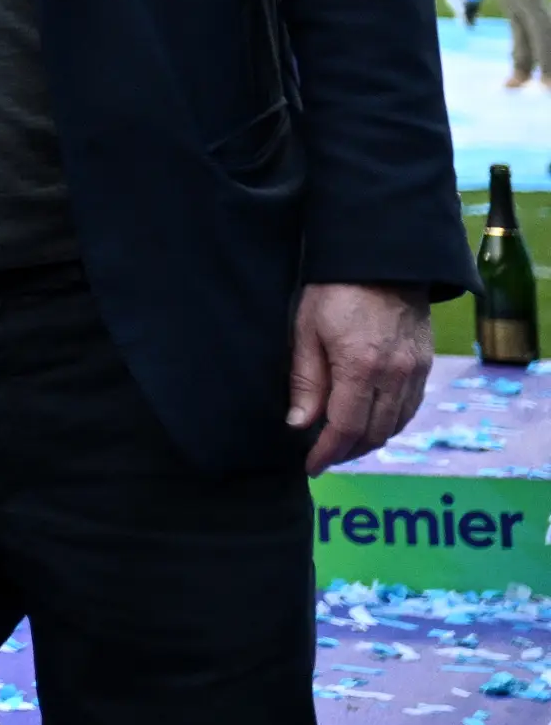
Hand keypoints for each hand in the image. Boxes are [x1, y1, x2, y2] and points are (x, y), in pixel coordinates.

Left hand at [289, 280, 431, 472]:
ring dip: (369, 441)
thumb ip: (306, 380)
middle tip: (324, 457)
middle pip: (374, 433)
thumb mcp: (306, 330)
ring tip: (343, 445)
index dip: (327, 452)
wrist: (382, 258)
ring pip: (396, 425)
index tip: (311, 466)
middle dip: (347, 452)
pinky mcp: (425, 364)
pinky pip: (409, 407)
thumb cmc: (334, 289)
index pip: (345, 428)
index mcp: (361, 368)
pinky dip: (389, 423)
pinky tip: (371, 421)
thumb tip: (299, 424)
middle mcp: (395, 376)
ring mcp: (415, 371)